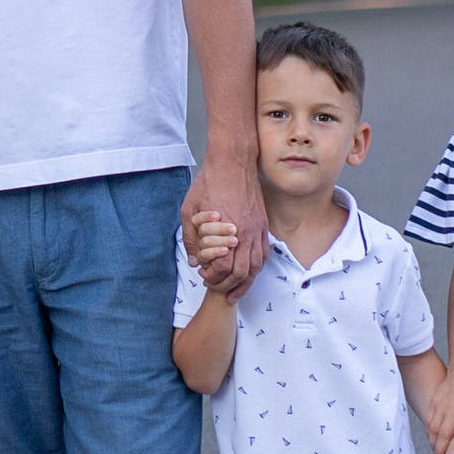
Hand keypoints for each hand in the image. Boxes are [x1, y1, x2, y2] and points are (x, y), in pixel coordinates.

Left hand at [185, 150, 265, 285]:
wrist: (232, 162)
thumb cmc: (210, 182)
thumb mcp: (189, 209)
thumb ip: (190, 237)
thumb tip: (195, 261)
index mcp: (227, 230)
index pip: (224, 267)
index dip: (214, 277)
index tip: (205, 277)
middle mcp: (246, 233)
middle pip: (242, 272)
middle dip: (229, 286)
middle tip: (218, 289)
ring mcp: (257, 229)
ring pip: (257, 266)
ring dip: (246, 282)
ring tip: (235, 291)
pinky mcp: (262, 224)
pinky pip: (264, 253)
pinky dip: (257, 267)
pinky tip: (250, 272)